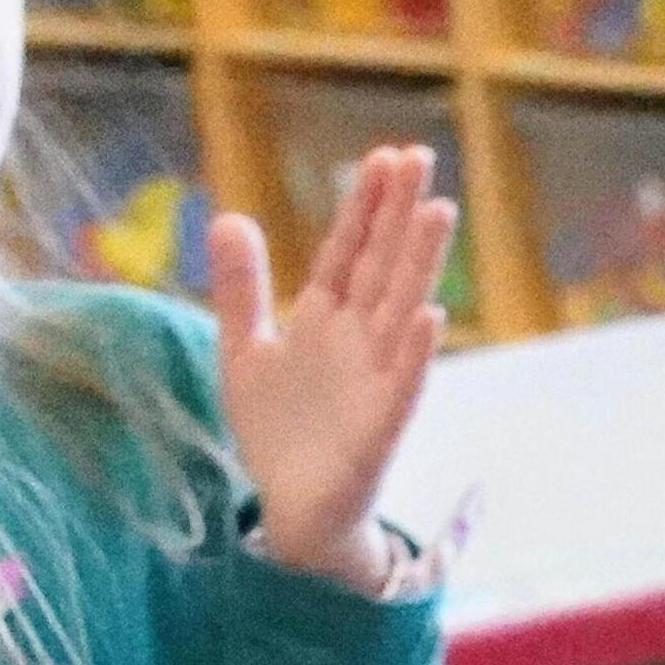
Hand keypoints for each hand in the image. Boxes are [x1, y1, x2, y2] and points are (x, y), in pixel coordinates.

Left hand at [212, 145, 455, 596]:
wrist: (291, 508)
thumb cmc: (278, 430)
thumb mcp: (244, 349)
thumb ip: (240, 287)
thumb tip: (227, 214)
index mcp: (324, 317)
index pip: (348, 249)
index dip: (364, 205)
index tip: (384, 156)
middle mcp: (358, 338)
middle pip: (382, 264)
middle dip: (398, 212)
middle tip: (418, 156)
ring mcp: (375, 378)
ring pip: (401, 308)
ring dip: (419, 263)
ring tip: (437, 212)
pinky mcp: (381, 424)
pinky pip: (403, 382)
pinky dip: (415, 351)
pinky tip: (426, 316)